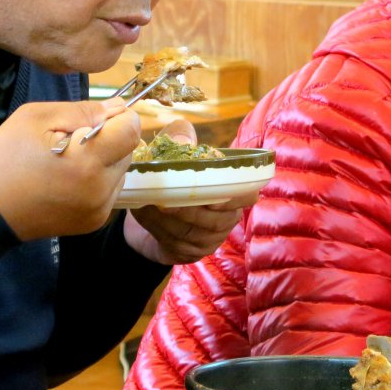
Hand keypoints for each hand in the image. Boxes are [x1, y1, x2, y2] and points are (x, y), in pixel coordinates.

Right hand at [0, 96, 139, 240]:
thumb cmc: (7, 158)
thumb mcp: (36, 118)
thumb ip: (82, 110)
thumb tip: (118, 107)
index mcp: (87, 162)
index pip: (131, 130)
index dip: (118, 117)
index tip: (95, 117)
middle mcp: (101, 190)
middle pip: (128, 149)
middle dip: (109, 138)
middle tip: (74, 140)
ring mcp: (100, 210)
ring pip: (120, 170)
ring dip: (105, 159)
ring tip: (70, 161)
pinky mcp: (95, 222)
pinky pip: (110, 189)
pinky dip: (98, 179)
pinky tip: (70, 178)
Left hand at [122, 120, 251, 264]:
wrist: (150, 210)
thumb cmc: (173, 174)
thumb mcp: (175, 150)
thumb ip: (180, 137)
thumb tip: (182, 141)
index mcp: (232, 191)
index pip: (247, 195)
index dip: (235, 196)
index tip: (213, 192)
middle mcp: (226, 218)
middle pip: (215, 220)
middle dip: (190, 210)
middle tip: (165, 200)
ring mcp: (208, 239)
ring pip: (193, 232)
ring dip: (168, 219)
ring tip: (148, 203)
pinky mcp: (189, 253)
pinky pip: (176, 243)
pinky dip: (157, 227)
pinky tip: (143, 213)